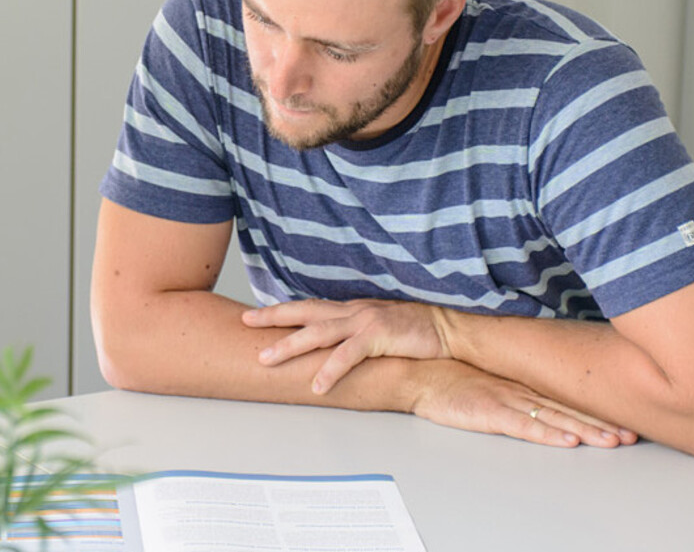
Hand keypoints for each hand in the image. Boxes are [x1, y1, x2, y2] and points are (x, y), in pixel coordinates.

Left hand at [244, 299, 451, 393]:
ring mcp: (365, 322)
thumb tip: (334, 346)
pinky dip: (330, 370)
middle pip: (304, 312)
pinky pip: (348, 356)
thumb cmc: (416, 331)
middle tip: (244, 322)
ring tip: (267, 360)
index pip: (310, 307)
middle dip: (272, 317)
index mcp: (353, 309)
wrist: (448, 328)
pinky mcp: (378, 336)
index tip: (255, 314)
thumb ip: (356, 333)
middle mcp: (354, 311)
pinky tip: (317, 386)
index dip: (282, 310)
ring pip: (318, 333)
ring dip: (290, 346)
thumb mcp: (380, 328)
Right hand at [407, 361, 636, 448]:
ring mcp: (508, 400)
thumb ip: (516, 386)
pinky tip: (568, 440)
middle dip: (603, 423)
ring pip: (556, 418)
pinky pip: (525, 426)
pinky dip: (549, 433)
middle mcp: (522, 390)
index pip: (567, 397)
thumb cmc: (451, 375)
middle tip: (631, 434)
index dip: (597, 408)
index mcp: (523, 382)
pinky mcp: (490, 412)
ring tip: (613, 440)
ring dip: (587, 430)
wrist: (420, 372)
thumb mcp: (491, 377)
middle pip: (570, 409)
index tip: (624, 417)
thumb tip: (541, 395)